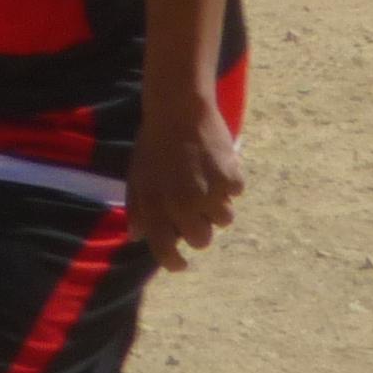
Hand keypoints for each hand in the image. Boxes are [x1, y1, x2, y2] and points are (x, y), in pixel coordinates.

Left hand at [124, 98, 244, 271]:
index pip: (166, 252)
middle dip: (201, 228)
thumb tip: (136, 235)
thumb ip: (136, 208)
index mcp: (156, 208)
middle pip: (202, 241)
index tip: (182, 263)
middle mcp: (183, 206)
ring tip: (208, 181)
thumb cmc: (154, 143)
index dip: (175, 262)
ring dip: (218, 205)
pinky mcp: (229, 178)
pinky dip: (230, 183)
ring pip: (224, 220)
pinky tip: (218, 165)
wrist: (178, 109)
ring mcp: (209, 193)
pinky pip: (236, 193)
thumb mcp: (136, 176)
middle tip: (197, 208)